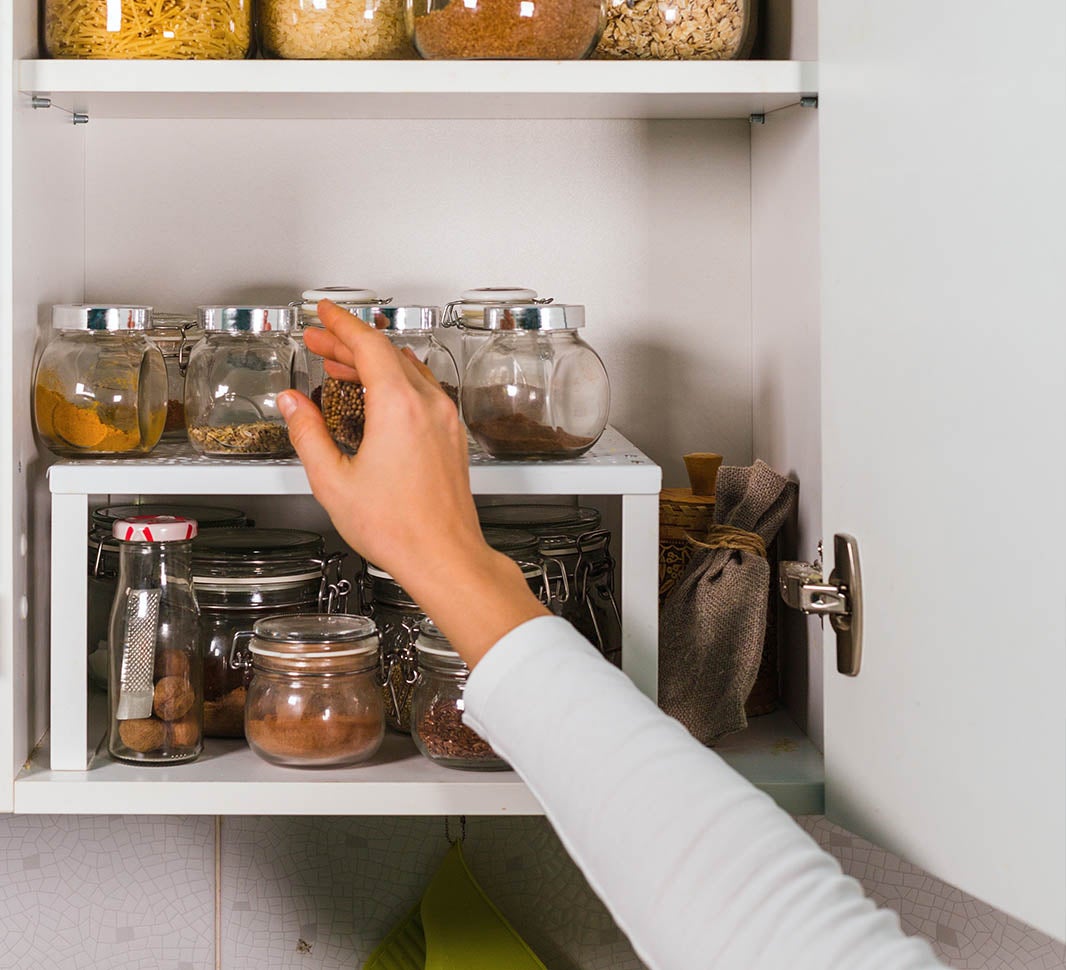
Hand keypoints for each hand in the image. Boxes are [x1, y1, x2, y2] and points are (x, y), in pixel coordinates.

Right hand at [278, 300, 546, 667]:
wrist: (444, 556)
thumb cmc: (398, 528)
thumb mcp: (333, 481)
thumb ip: (307, 434)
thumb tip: (292, 404)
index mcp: (399, 407)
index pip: (368, 345)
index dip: (341, 324)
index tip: (324, 314)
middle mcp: (428, 405)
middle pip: (387, 354)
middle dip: (348, 342)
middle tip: (319, 341)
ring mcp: (445, 420)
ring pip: (407, 371)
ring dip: (372, 362)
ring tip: (339, 366)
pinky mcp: (452, 436)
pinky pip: (422, 391)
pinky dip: (394, 382)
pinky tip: (376, 394)